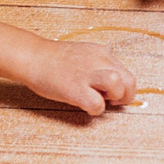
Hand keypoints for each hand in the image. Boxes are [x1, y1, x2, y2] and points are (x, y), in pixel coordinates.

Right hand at [20, 37, 137, 115]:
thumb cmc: (54, 60)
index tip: (112, 93)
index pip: (125, 72)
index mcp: (101, 54)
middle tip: (111, 100)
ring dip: (113, 98)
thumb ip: (99, 66)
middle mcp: (98, 61)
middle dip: (125, 95)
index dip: (123, 87)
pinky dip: (95, 109)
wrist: (33, 57)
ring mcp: (87, 74)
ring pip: (118, 85)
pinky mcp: (76, 89)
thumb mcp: (83, 55)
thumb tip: (109, 85)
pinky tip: (83, 105)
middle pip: (129, 80)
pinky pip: (97, 104)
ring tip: (100, 100)